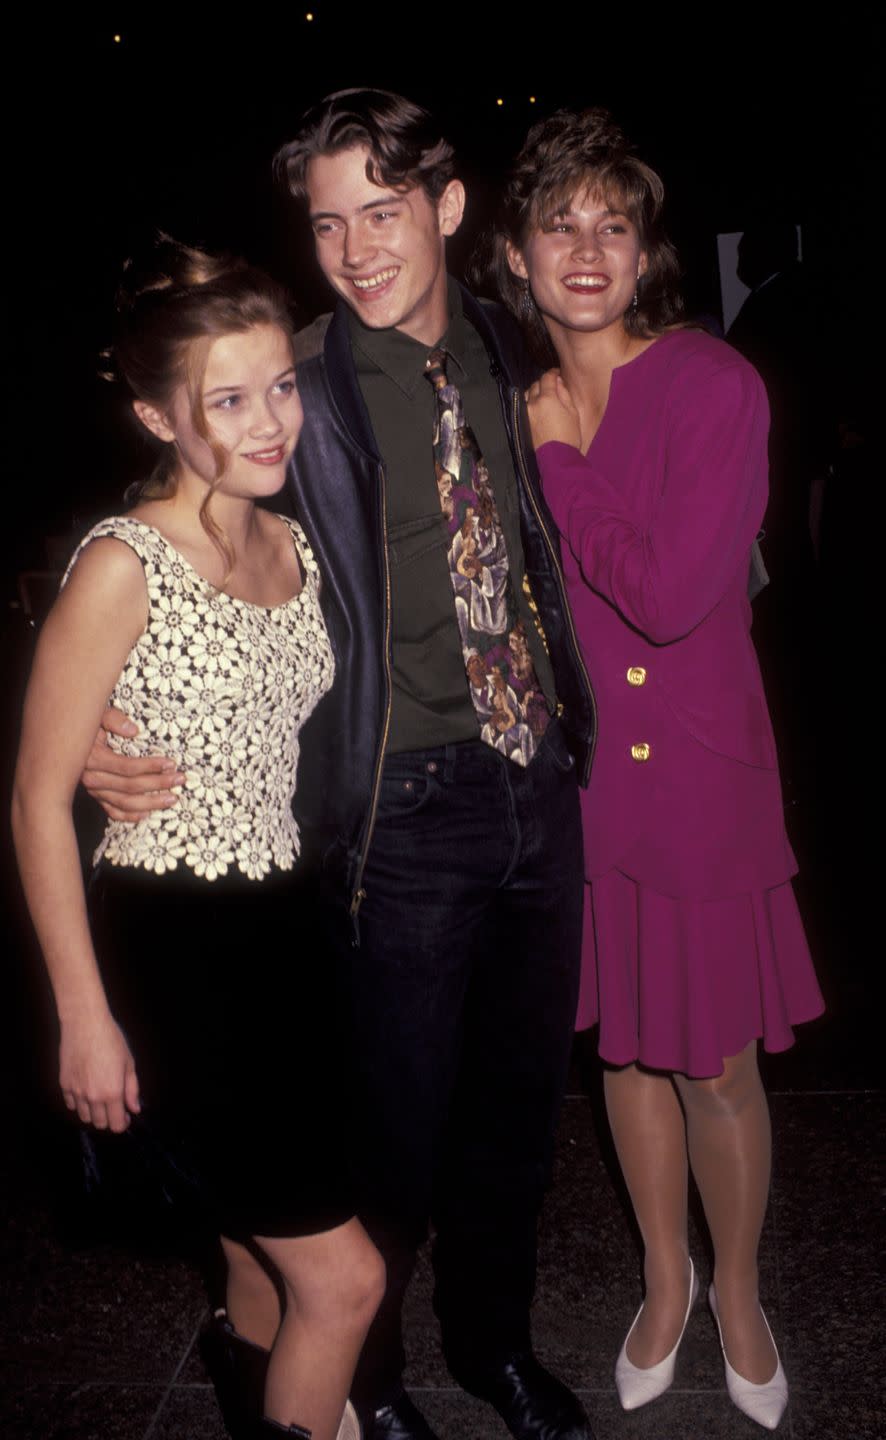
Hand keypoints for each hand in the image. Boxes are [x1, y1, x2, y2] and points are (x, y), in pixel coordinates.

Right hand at [59, 1010, 140, 1132]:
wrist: (85, 1024)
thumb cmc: (111, 1040)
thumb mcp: (129, 1063)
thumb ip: (132, 1089)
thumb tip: (134, 1108)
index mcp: (112, 1093)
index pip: (115, 1125)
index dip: (122, 1124)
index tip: (125, 1116)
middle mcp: (93, 1097)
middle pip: (100, 1124)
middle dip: (109, 1119)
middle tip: (114, 1106)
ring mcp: (76, 1092)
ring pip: (84, 1117)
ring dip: (94, 1113)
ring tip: (100, 1098)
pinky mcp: (64, 1084)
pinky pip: (71, 1104)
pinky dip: (79, 1103)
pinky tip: (86, 1091)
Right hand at [83, 707, 182, 821]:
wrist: (65, 737)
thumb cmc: (86, 723)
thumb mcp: (97, 714)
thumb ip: (113, 718)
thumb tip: (133, 730)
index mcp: (92, 758)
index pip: (127, 767)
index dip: (151, 766)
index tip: (171, 763)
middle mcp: (91, 778)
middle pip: (130, 787)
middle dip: (158, 784)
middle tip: (180, 779)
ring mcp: (93, 790)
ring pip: (124, 803)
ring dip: (150, 803)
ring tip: (172, 799)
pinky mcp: (95, 796)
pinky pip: (112, 812)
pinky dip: (129, 816)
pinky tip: (146, 814)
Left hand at [525, 370, 581, 450]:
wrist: (557, 457)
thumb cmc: (569, 434)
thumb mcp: (572, 411)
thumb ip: (564, 393)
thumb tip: (558, 381)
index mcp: (547, 398)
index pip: (547, 378)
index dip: (553, 373)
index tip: (557, 373)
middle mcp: (533, 402)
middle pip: (536, 384)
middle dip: (544, 382)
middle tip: (553, 385)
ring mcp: (526, 412)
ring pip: (528, 394)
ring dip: (535, 391)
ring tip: (544, 395)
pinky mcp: (523, 422)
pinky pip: (525, 405)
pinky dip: (530, 401)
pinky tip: (537, 405)